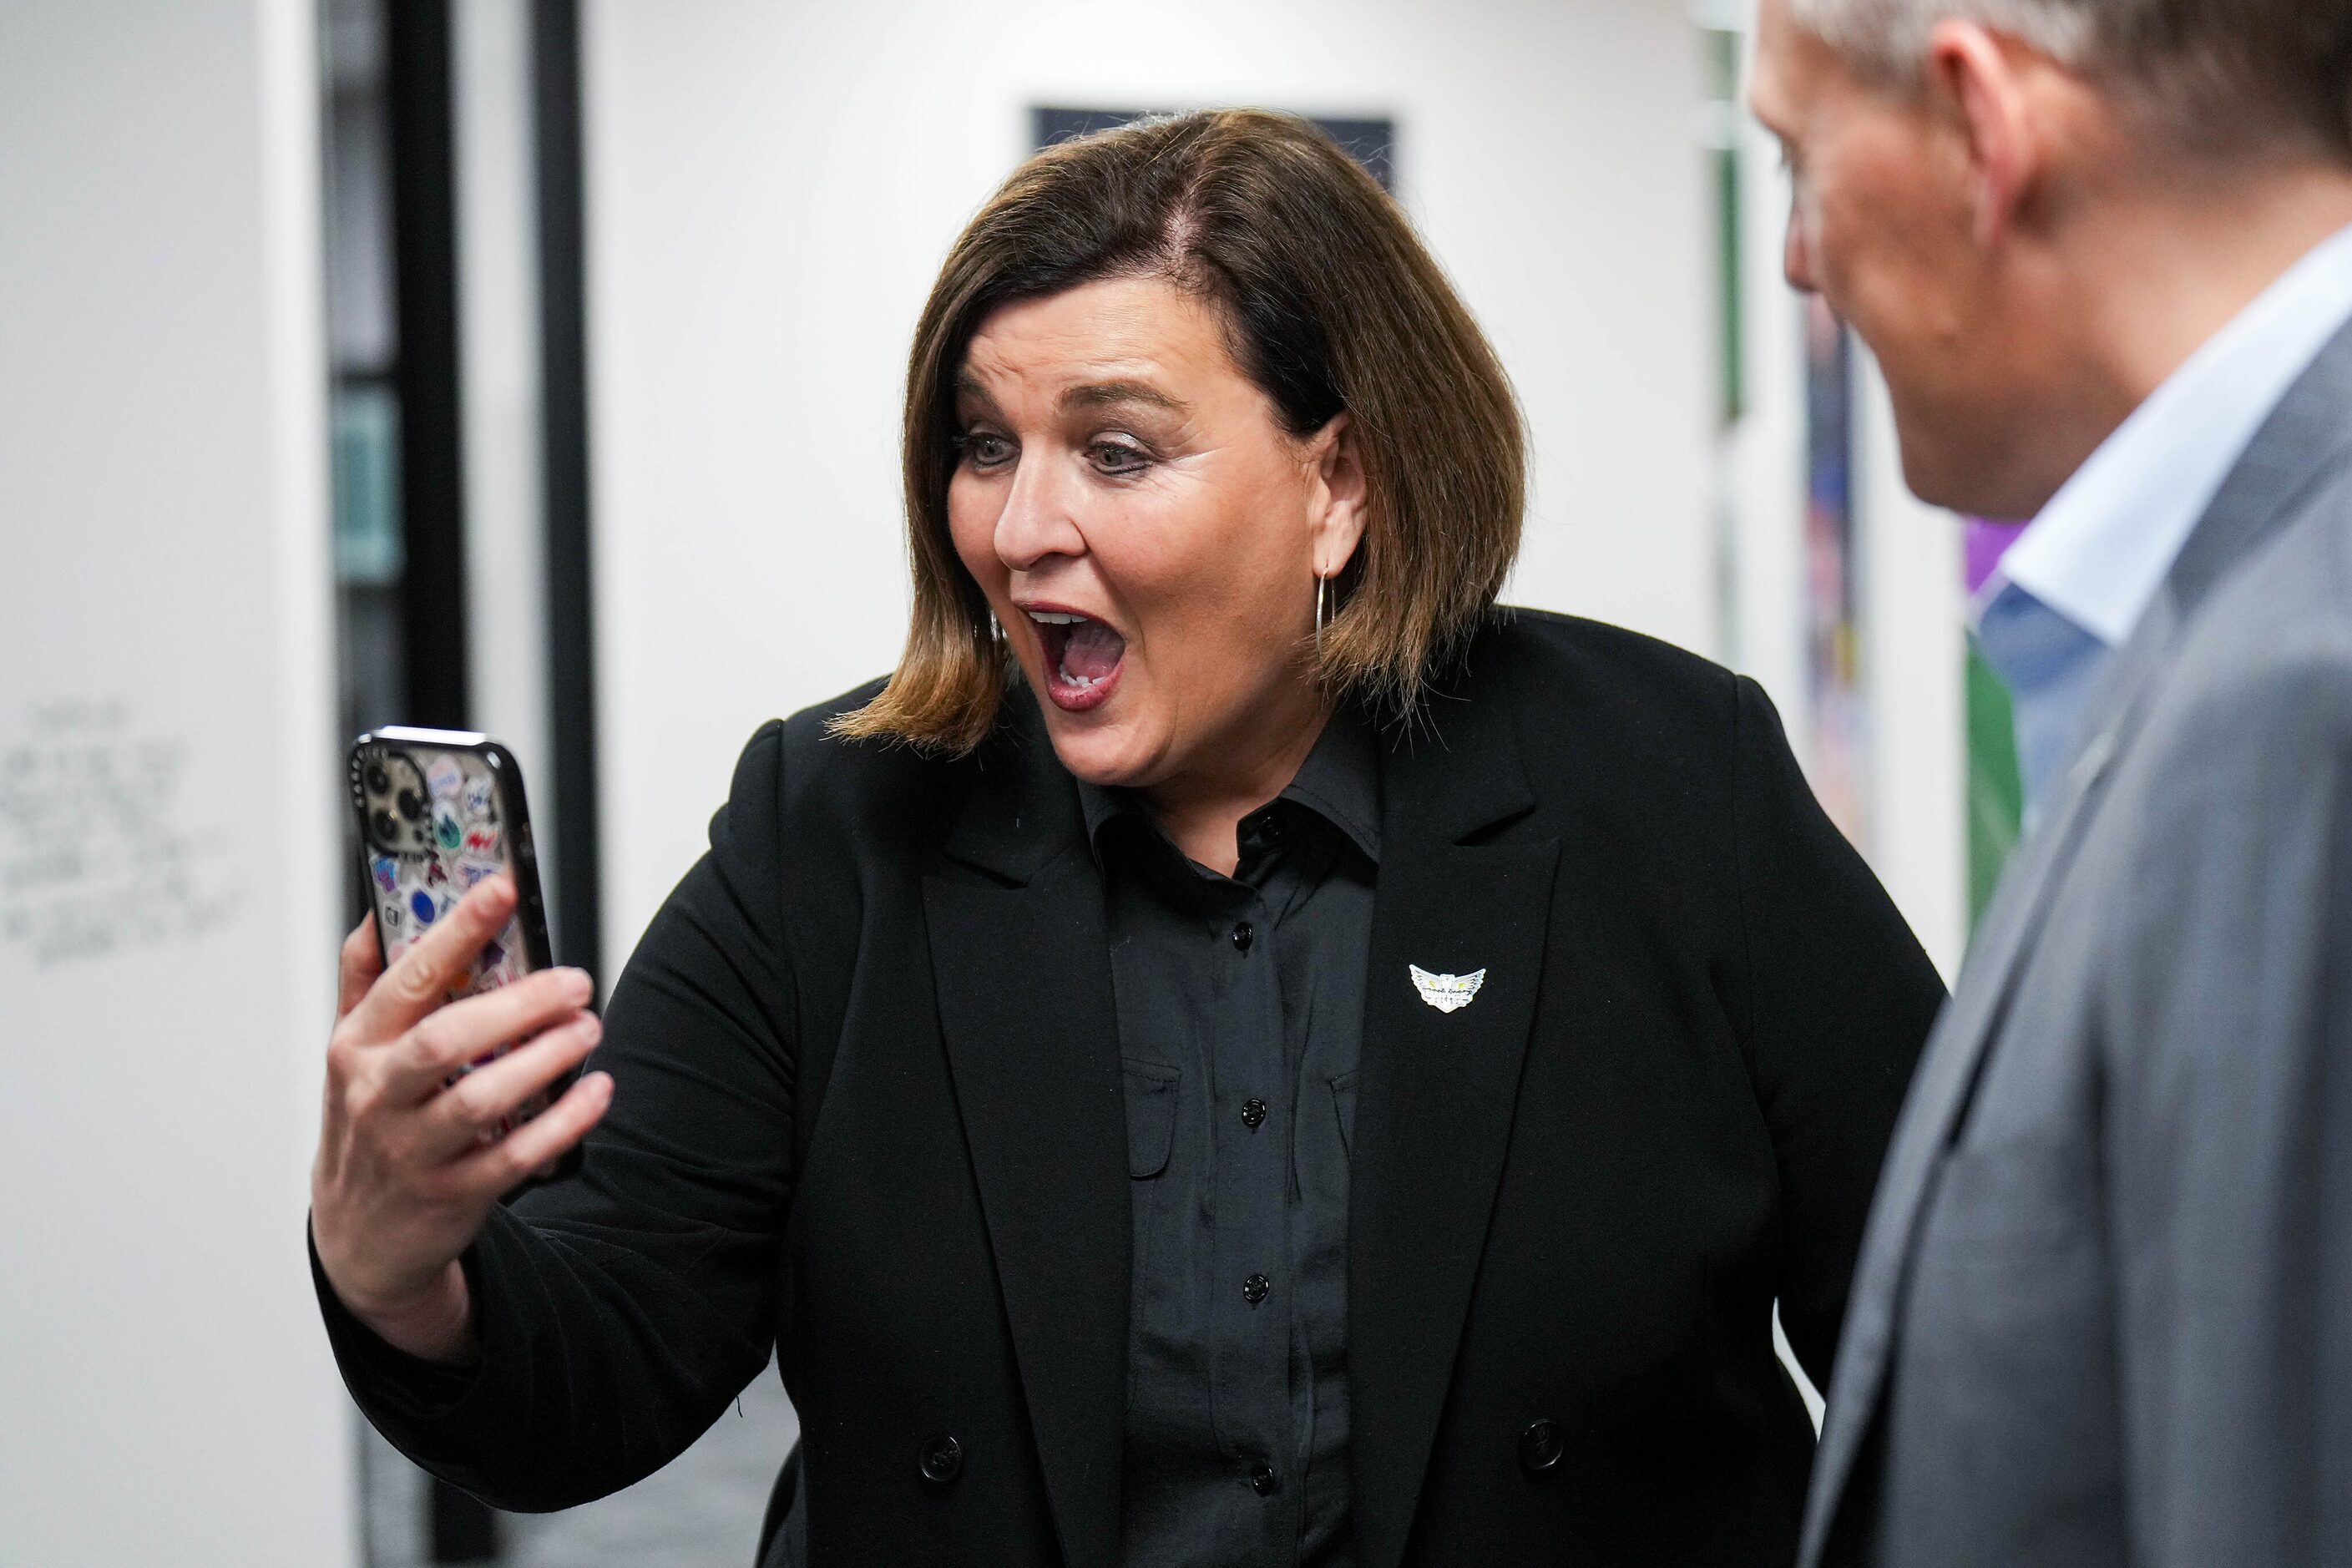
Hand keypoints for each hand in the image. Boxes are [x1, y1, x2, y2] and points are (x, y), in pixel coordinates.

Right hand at [310, 877, 611, 1362]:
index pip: (407, 976)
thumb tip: (380, 910)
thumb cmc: (367, 1124)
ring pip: (481, 1099)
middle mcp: (379, 1095)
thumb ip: (363, 980)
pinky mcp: (452, 1193)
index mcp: (357, 1045)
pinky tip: (596, 1091)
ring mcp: (413, 1149)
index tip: (503, 888)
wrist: (359, 1237)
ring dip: (544, 1059)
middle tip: (575, 981)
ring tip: (588, 1028)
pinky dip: (562, 1121)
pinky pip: (515, 1155)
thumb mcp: (350, 1052)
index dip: (457, 929)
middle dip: (518, 1004)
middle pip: (446, 1039)